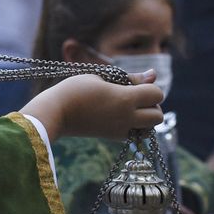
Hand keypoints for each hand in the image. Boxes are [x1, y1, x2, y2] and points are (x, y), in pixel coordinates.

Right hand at [21, 72, 163, 141]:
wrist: (55, 112)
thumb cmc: (75, 89)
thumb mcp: (102, 76)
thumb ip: (130, 78)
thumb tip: (153, 75)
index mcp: (125, 99)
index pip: (157, 94)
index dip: (151, 88)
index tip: (136, 84)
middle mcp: (126, 118)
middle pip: (158, 116)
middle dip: (152, 107)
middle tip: (136, 99)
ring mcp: (120, 130)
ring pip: (149, 129)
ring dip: (145, 120)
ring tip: (128, 110)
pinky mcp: (112, 137)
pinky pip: (134, 135)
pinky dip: (134, 128)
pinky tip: (119, 117)